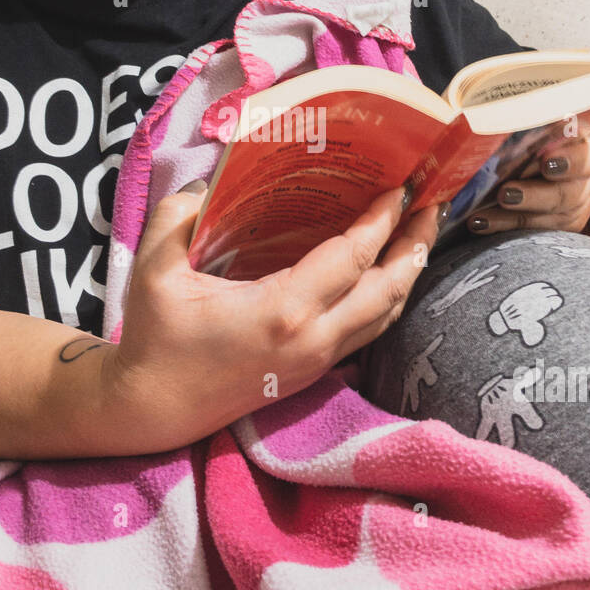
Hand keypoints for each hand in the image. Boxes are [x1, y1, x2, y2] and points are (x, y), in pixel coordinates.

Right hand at [103, 185, 449, 453]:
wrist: (155, 408)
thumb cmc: (155, 336)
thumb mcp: (154, 268)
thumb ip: (179, 214)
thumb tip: (212, 181)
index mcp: (283, 310)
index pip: (353, 257)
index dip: (383, 220)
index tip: (403, 185)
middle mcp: (313, 338)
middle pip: (388, 288)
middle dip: (416, 243)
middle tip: (434, 202)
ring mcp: (318, 360)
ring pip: (386, 315)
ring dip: (409, 272)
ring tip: (422, 233)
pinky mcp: (314, 372)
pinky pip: (369, 331)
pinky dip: (389, 299)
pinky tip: (389, 273)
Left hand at [467, 124, 589, 234]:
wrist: (570, 154)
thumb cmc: (553, 130)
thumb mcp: (549, 119)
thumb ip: (532, 122)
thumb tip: (493, 119)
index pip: (588, 154)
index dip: (569, 161)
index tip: (545, 162)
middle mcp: (589, 179)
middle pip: (567, 193)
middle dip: (534, 196)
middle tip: (505, 193)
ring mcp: (578, 205)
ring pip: (551, 217)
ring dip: (514, 218)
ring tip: (481, 216)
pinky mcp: (566, 224)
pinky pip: (538, 232)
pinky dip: (506, 228)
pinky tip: (480, 224)